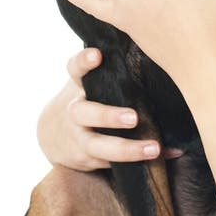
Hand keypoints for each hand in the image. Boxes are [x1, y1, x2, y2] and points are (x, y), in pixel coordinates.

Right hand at [36, 47, 183, 170]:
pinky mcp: (87, 159)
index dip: (84, 61)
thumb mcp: (90, 79)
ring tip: (153, 148)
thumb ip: (112, 67)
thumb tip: (155, 51)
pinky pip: (112, 164)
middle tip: (133, 118)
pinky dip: (140, 162)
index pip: (75, 68)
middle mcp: (74, 111)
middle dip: (108, 116)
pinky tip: (163, 156)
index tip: (97, 55)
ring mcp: (78, 138)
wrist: (53, 134)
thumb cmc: (88, 96)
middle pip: (85, 113)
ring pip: (97, 146)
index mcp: (77, 85)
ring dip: (126, 149)